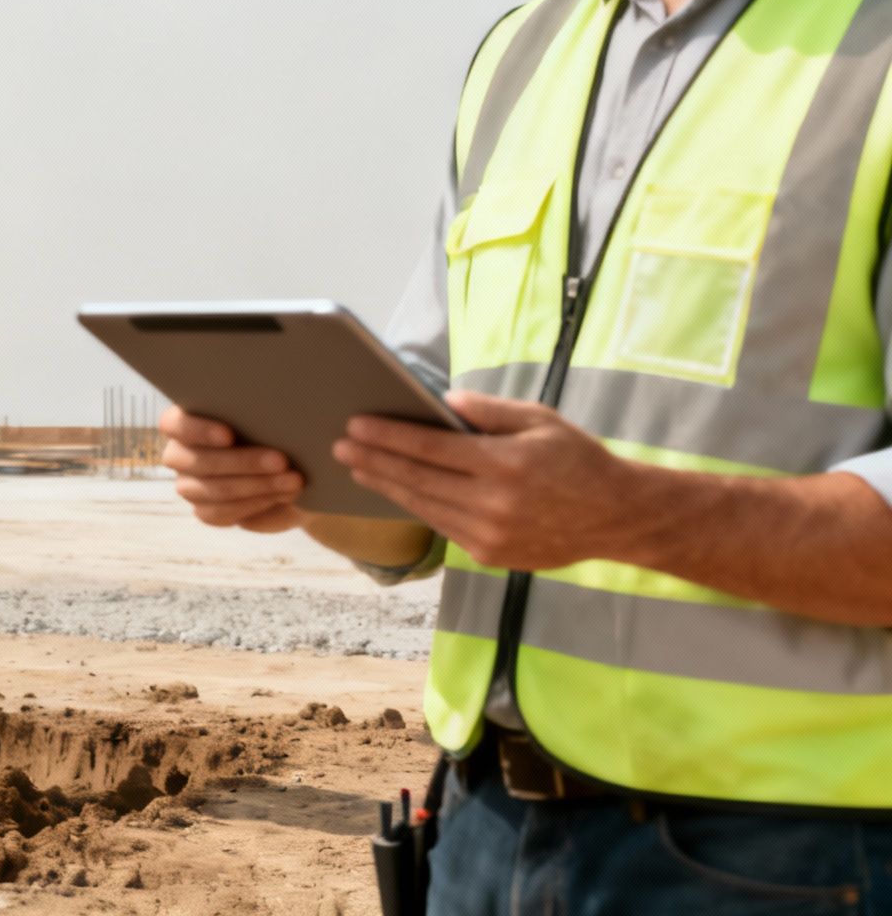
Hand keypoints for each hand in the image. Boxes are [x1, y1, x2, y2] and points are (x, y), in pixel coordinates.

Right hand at [159, 405, 308, 531]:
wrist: (289, 466)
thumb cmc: (276, 430)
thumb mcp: (272, 416)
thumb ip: (265, 412)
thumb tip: (286, 417)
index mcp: (185, 420)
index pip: (173, 424)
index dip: (198, 431)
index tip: (229, 435)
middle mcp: (180, 454)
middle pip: (197, 462)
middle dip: (243, 462)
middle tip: (281, 461)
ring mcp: (189, 485)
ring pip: (211, 491)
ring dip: (256, 486)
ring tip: (292, 482)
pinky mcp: (204, 510)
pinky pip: (219, 513)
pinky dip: (253, 505)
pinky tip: (279, 496)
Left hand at [332, 391, 644, 571]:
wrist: (617, 517)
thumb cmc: (578, 459)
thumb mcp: (541, 420)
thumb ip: (490, 410)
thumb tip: (443, 400)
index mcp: (506, 463)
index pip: (430, 447)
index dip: (388, 436)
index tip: (355, 426)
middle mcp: (494, 503)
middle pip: (417, 479)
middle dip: (374, 460)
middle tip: (340, 447)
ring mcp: (490, 534)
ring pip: (424, 506)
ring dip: (386, 486)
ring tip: (358, 468)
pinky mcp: (490, 555)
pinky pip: (442, 527)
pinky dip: (416, 507)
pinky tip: (396, 492)